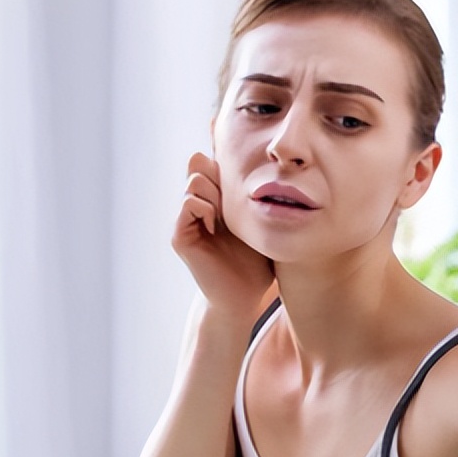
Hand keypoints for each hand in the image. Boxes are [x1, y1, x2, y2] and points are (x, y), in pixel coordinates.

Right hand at [171, 152, 273, 323]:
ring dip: (216, 194)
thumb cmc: (259, 263)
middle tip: (237, 204)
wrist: (245, 296)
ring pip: (195, 180)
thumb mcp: (262, 223)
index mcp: (215, 200)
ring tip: (228, 218)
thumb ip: (259, 197)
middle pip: (200, 163)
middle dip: (221, 177)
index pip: (211, 160)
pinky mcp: (180, 235)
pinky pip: (188, 203)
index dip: (227, 167)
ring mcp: (186, 220)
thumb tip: (277, 166)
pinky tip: (217, 226)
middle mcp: (197, 206)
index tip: (247, 191)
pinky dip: (205, 208)